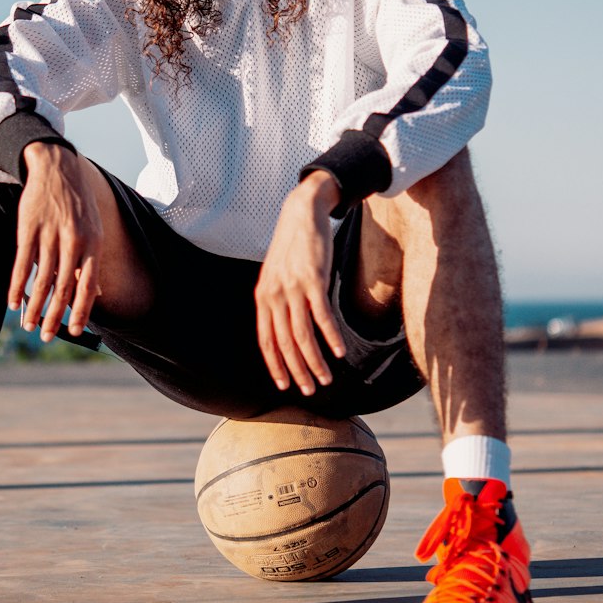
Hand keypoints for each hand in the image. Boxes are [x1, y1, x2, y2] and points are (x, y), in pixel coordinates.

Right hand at [9, 143, 102, 340]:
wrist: (57, 167)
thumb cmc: (77, 204)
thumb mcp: (93, 229)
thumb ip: (90, 262)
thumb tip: (96, 294)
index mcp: (92, 243)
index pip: (87, 285)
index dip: (81, 310)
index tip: (74, 332)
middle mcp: (73, 241)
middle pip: (63, 287)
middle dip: (54, 316)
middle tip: (46, 337)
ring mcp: (49, 234)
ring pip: (41, 279)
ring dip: (34, 307)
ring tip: (28, 326)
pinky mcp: (28, 229)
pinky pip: (22, 264)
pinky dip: (17, 286)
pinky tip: (14, 303)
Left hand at [255, 172, 345, 396]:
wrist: (302, 212)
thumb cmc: (293, 247)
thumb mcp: (277, 274)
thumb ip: (279, 300)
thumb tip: (286, 327)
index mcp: (263, 297)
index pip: (265, 340)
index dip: (275, 365)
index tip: (285, 385)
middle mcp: (274, 295)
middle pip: (284, 343)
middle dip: (297, 371)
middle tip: (310, 390)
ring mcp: (293, 288)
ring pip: (302, 335)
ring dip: (315, 361)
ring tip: (326, 378)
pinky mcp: (313, 280)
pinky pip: (321, 316)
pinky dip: (331, 337)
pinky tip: (339, 352)